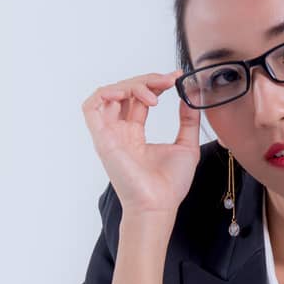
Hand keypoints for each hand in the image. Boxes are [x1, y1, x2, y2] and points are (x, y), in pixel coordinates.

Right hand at [81, 70, 201, 216]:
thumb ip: (188, 120)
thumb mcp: (187, 145)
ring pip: (109, 95)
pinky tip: (128, 93)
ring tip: (155, 92)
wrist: (159, 205)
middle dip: (147, 80)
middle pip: (125, 92)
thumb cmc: (169, 185)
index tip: (176, 79)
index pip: (138, 99)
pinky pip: (91, 108)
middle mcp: (119, 132)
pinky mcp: (103, 139)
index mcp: (134, 134)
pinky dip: (106, 93)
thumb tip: (191, 95)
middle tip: (169, 81)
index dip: (155, 84)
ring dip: (132, 85)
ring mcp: (109, 135)